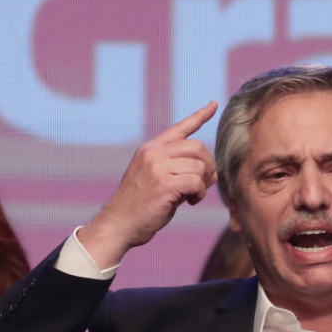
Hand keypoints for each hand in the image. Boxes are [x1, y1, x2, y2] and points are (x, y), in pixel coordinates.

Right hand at [77, 102, 218, 267]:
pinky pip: (195, 182)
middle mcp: (153, 153)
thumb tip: (213, 173)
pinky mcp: (163, 184)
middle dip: (208, 166)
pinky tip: (190, 202)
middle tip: (203, 184)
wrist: (118, 226)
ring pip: (198, 165)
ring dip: (202, 183)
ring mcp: (157, 167)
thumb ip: (183, 174)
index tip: (214, 105)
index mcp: (150, 150)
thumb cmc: (139, 210)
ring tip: (192, 197)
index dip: (199, 116)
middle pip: (197, 147)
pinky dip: (199, 193)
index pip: (179, 128)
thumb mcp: (160, 185)